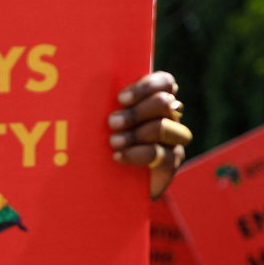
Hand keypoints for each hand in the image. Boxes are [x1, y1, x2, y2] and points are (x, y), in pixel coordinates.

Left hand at [108, 72, 191, 198]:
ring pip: (163, 127)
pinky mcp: (172, 162)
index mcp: (156, 101)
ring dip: (135, 133)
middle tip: (112, 122)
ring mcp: (173, 140)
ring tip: (113, 142)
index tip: (120, 98)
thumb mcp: (104, 122)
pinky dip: (137, 154)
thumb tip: (89, 88)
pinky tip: (118, 156)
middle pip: (165, 102)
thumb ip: (106, 105)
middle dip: (136, 112)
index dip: (145, 87)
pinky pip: (161, 154)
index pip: (165, 82)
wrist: (112, 182)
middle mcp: (170, 117)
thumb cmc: (104, 143)